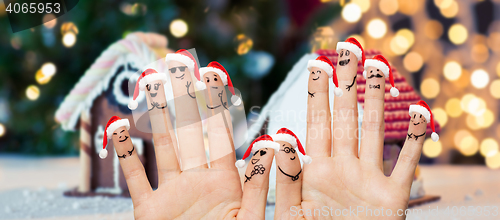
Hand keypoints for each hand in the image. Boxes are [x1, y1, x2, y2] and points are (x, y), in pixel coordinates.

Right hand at [113, 62, 269, 218]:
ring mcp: (172, 193)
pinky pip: (135, 178)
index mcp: (227, 182)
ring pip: (162, 146)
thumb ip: (258, 184)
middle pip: (190, 131)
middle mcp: (198, 181)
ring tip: (151, 80)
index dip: (217, 104)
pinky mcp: (149, 210)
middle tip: (179, 63)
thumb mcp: (249, 219)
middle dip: (184, 97)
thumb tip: (272, 143)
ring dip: (156, 114)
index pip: (222, 135)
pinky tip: (117, 125)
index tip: (214, 74)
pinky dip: (124, 154)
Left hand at [274, 56, 424, 218]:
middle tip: (347, 53)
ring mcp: (369, 180)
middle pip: (345, 119)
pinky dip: (415, 141)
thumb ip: (288, 180)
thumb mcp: (294, 212)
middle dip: (346, 86)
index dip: (317, 95)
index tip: (317, 66)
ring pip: (374, 133)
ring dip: (377, 102)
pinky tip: (421, 114)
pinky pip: (406, 165)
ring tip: (377, 70)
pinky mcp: (393, 198)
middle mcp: (344, 169)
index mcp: (317, 171)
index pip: (316, 124)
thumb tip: (278, 143)